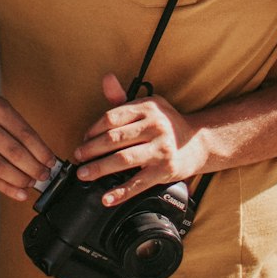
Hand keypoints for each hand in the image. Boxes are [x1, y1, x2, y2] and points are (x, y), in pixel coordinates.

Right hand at [0, 88, 56, 201]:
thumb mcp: (2, 108)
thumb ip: (20, 130)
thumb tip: (41, 156)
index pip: (25, 135)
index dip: (41, 152)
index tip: (51, 162)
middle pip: (14, 153)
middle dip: (34, 168)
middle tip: (44, 175)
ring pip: (1, 168)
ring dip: (21, 180)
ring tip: (33, 183)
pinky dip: (6, 188)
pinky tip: (19, 193)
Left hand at [72, 74, 206, 205]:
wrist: (198, 142)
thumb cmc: (167, 124)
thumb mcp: (149, 106)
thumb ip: (123, 98)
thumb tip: (106, 79)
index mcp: (148, 108)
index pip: (112, 117)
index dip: (93, 130)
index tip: (84, 139)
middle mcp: (155, 126)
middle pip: (114, 138)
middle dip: (91, 149)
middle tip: (78, 157)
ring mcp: (160, 149)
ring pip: (123, 159)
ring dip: (99, 168)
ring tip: (84, 174)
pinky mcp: (165, 170)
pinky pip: (138, 183)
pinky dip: (120, 192)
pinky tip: (106, 197)